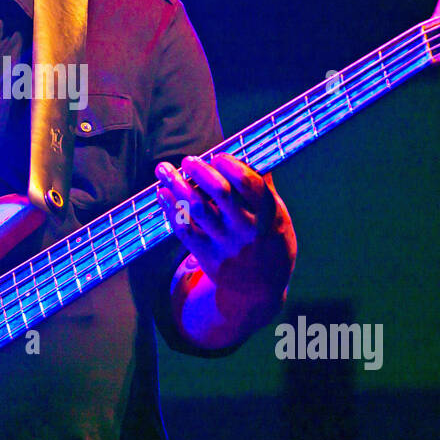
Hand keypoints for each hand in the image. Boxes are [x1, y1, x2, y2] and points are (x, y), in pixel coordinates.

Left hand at [154, 153, 294, 303]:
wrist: (262, 288)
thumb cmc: (268, 240)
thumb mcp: (276, 214)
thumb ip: (260, 185)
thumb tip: (244, 150)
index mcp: (267, 214)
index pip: (248, 183)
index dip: (230, 165)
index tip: (217, 156)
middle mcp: (245, 229)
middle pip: (219, 192)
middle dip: (199, 171)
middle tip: (188, 161)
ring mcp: (225, 244)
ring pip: (196, 209)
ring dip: (176, 185)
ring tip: (164, 170)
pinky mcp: (207, 256)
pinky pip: (184, 230)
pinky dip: (170, 209)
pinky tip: (163, 194)